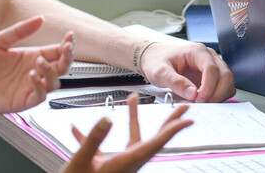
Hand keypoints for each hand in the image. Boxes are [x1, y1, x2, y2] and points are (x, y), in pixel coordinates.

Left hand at [0, 16, 73, 120]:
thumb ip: (19, 30)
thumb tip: (40, 19)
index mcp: (32, 56)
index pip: (58, 51)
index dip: (67, 45)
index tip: (70, 37)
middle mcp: (35, 72)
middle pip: (63, 67)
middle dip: (68, 57)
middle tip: (66, 48)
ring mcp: (31, 87)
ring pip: (55, 82)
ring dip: (52, 71)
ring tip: (39, 61)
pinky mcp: (24, 101)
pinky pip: (41, 95)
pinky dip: (40, 86)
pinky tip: (31, 76)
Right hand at [62, 93, 192, 172]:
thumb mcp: (81, 162)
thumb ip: (94, 140)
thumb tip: (108, 119)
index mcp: (125, 163)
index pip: (155, 143)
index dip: (173, 130)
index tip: (188, 119)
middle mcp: (126, 164)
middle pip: (152, 140)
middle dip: (168, 122)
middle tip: (183, 108)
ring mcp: (117, 166)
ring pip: (131, 139)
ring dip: (132, 118)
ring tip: (131, 99)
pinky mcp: (103, 168)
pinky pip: (103, 149)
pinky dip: (93, 137)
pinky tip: (76, 129)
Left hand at [139, 42, 234, 102]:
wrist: (156, 59)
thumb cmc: (157, 62)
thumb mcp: (160, 72)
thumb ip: (175, 82)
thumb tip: (193, 94)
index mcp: (197, 51)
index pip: (212, 68)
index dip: (208, 86)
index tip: (198, 99)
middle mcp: (209, 56)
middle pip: (225, 75)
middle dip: (216, 93)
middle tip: (202, 104)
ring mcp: (213, 65)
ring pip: (228, 81)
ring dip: (219, 95)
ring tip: (202, 102)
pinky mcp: (213, 75)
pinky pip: (225, 86)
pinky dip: (219, 95)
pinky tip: (205, 99)